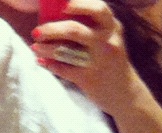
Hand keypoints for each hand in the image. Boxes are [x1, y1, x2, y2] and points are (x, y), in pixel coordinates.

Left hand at [31, 0, 139, 117]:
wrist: (126, 94)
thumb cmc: (112, 61)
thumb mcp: (110, 38)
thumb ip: (94, 25)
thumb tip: (63, 12)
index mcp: (112, 27)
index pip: (98, 8)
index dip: (79, 4)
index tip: (63, 5)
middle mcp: (106, 42)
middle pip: (74, 30)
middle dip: (52, 29)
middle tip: (37, 31)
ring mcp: (98, 62)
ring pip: (66, 51)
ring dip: (47, 48)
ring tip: (35, 47)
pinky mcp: (89, 79)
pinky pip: (65, 70)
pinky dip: (51, 65)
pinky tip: (42, 61)